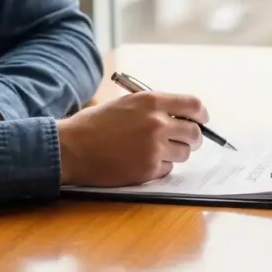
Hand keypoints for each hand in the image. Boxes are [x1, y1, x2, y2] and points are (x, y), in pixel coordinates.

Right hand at [56, 91, 208, 186]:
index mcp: (152, 101)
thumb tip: (181, 117)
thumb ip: (155, 108)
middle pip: (195, 133)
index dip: (201, 115)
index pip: (194, 105)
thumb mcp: (126, 104)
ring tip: (154, 151)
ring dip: (175, 153)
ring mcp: (153, 148)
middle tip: (184, 141)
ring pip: (184, 154)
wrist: (69, 148)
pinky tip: (141, 162)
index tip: (201, 120)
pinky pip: (167, 170)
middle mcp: (157, 123)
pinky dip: (159, 167)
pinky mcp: (147, 170)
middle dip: (192, 138)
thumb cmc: (94, 124)